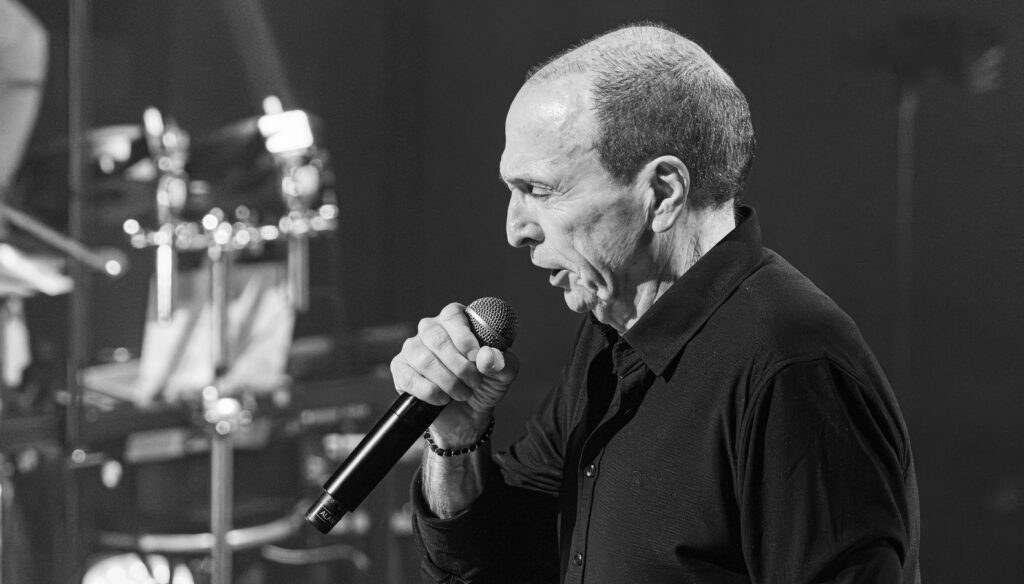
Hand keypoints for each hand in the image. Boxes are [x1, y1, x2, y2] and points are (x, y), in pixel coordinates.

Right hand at [389, 302, 518, 446]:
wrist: (467, 416)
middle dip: (459, 365)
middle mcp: (431, 329)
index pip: (453, 315)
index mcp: (456, 322)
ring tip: (462, 393)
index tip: (475, 356)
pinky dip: (430, 392)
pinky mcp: (400, 369)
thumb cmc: (484, 385)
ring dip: (448, 381)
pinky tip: (443, 399)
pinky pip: (410, 378)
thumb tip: (486, 355)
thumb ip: (501, 362)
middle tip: (474, 382)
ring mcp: (412, 348)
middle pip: (437, 338)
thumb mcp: (502, 374)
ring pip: (424, 359)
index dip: (463, 335)